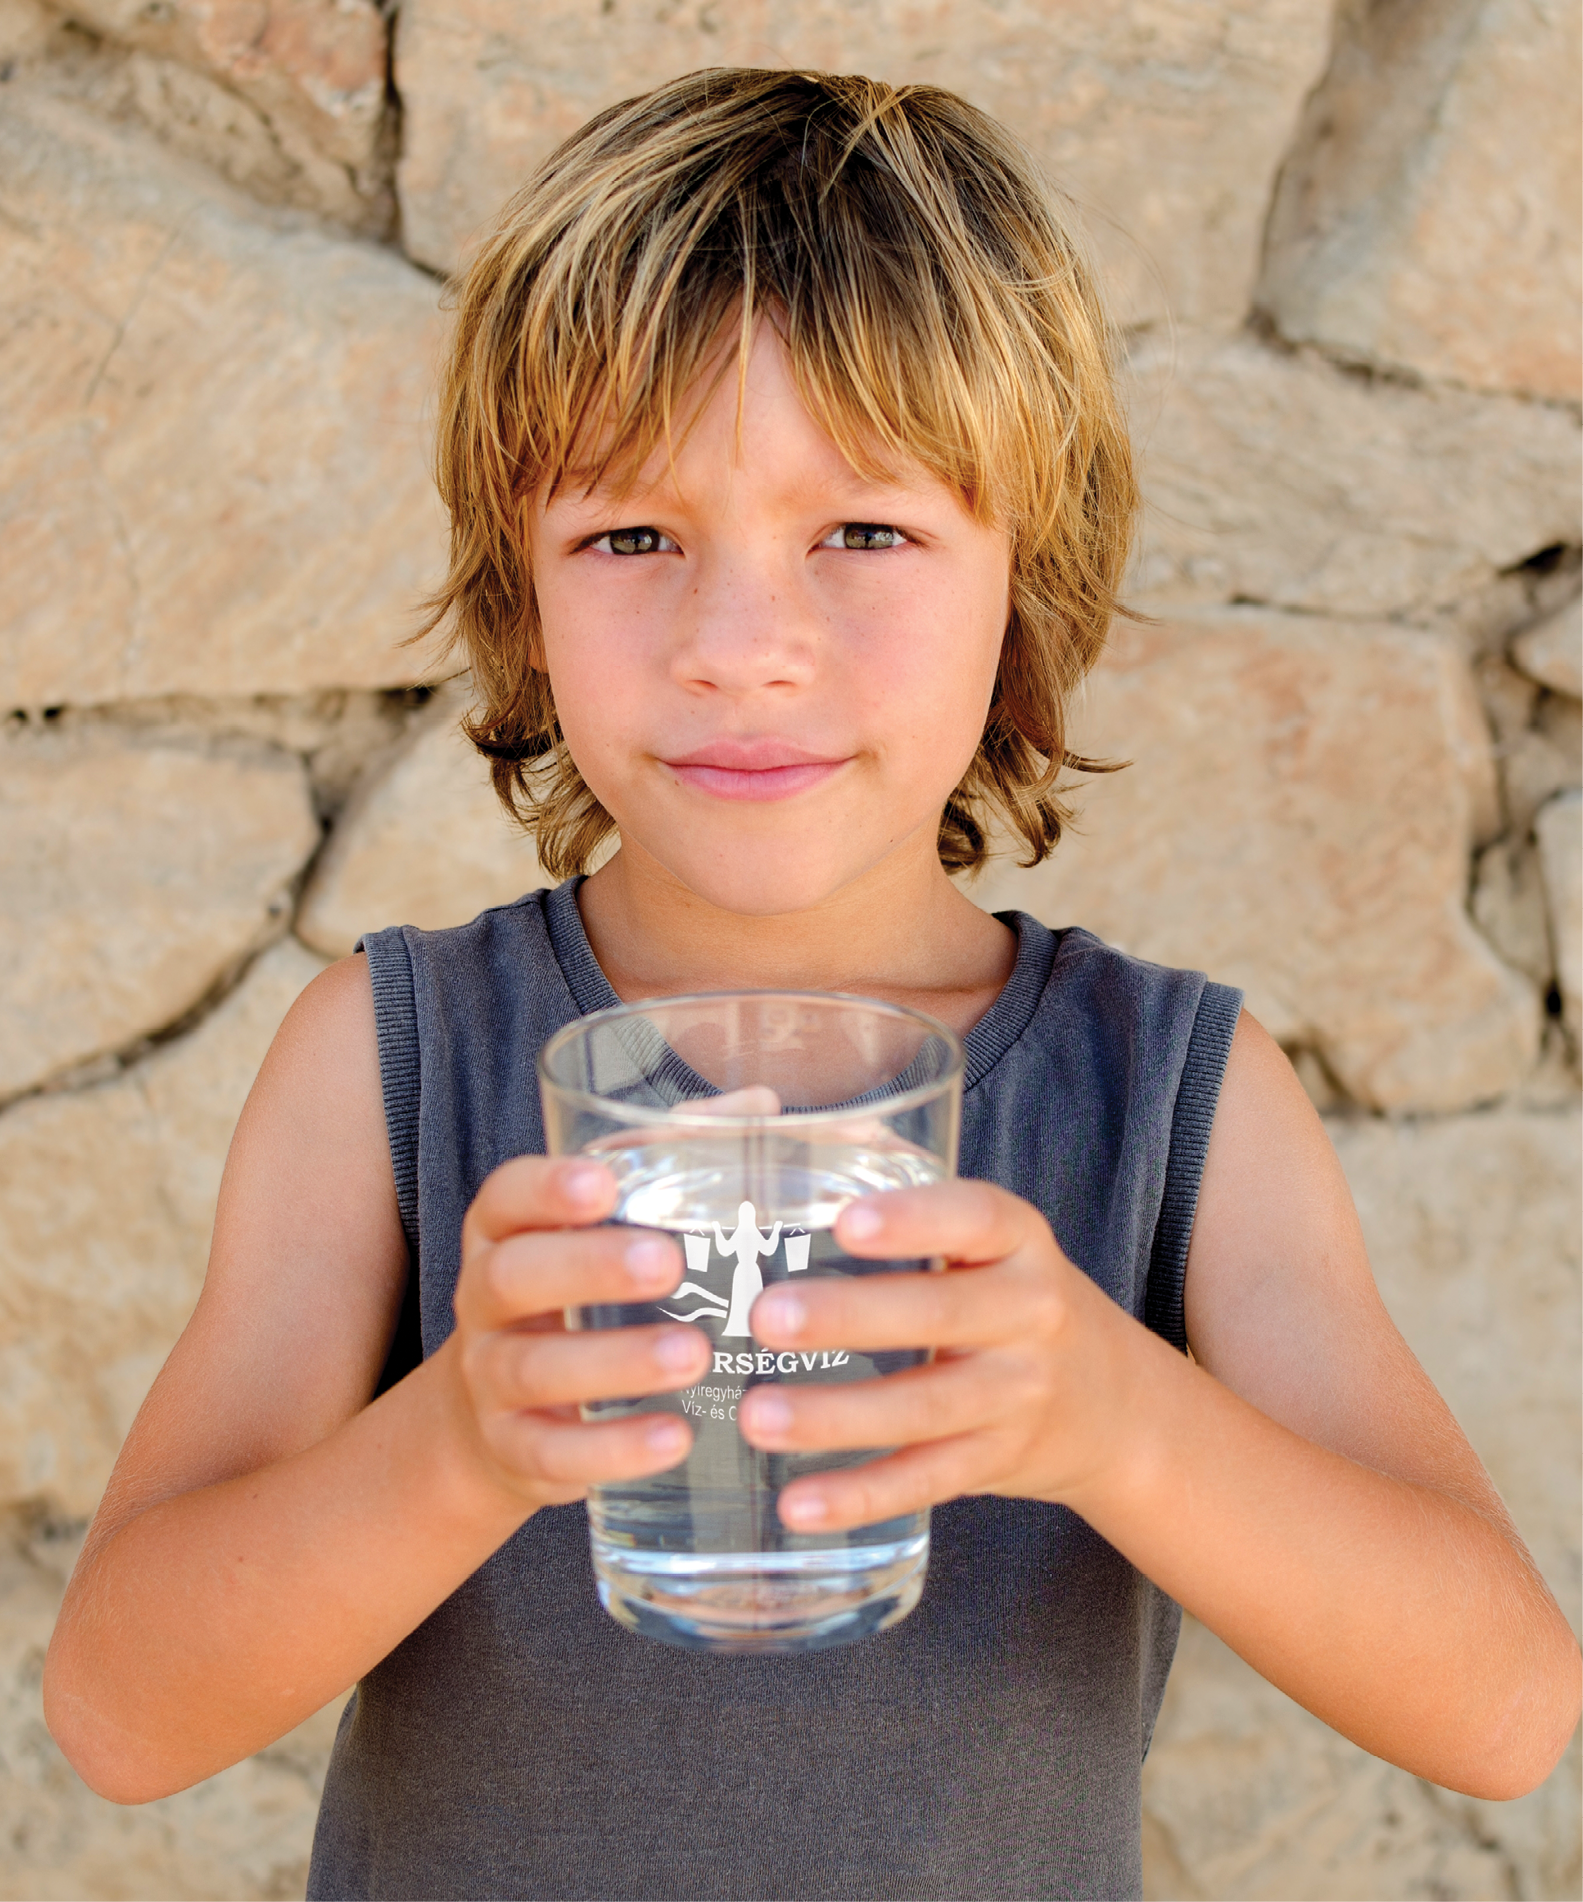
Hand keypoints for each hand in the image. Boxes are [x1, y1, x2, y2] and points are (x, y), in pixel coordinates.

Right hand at [447, 1157, 712, 1510]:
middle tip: (668, 1265)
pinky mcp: (514, 1449)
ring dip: (614, 1363)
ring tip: (694, 1357)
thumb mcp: (611, 1226)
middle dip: (588, 1268)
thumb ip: (673, 1161)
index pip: (506, 1196)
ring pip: (535, 1368)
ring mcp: (491, 1377)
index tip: (603, 1183)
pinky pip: (552, 1452)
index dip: (547, 1189)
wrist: (493, 1419)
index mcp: (507, 1229)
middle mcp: (486, 1297)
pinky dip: (612, 1449)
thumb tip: (763, 1104)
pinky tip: (675, 1440)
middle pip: (515, 1276)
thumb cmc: (581, 1290)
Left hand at [737, 1181, 1132, 1530]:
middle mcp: (1030, 1314)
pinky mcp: (996, 1462)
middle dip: (850, 1317)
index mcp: (1019, 1241)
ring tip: (757, 1415)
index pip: (976, 1217)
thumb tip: (783, 1120)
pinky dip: (859, 1496)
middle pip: (939, 1314)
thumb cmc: (1009, 1294)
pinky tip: (795, 1503)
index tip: (845, 1220)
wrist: (1112, 1403)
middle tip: (765, 1317)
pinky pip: (924, 1481)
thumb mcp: (988, 1238)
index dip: (914, 1218)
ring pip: (925, 1408)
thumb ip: (901, 1188)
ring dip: (837, 1416)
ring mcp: (1017, 1395)